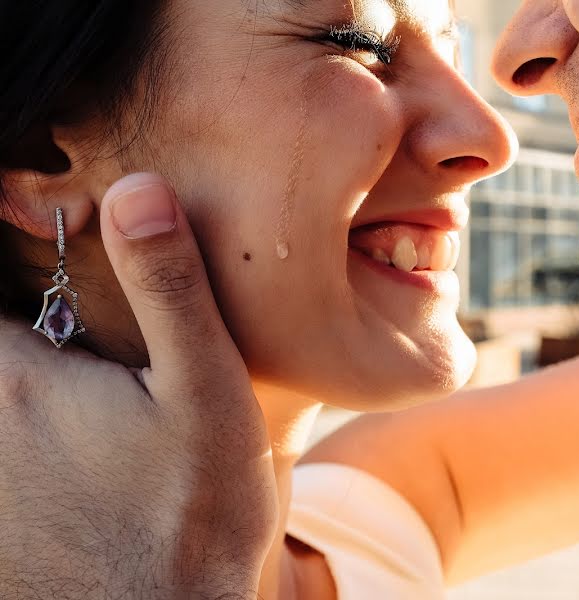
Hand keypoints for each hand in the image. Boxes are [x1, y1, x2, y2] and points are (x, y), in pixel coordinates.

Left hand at [0, 174, 276, 598]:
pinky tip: (76, 412)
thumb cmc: (195, 514)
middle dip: (23, 296)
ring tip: (90, 358)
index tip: (25, 204)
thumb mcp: (204, 392)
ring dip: (24, 341)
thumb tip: (138, 187)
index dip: (5, 225)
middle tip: (52, 245)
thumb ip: (169, 288)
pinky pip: (4, 420)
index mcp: (16, 374)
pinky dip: (25, 391)